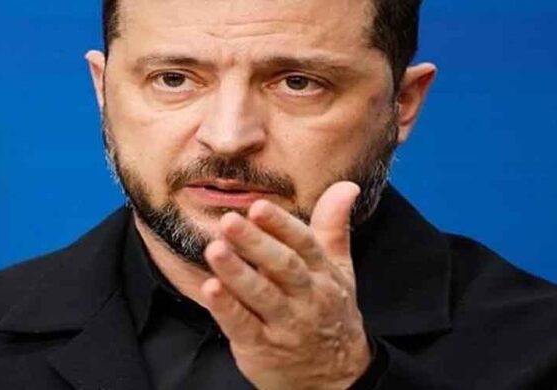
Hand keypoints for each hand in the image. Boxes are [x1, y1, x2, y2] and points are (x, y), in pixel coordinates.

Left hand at [201, 181, 370, 389]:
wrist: (337, 376)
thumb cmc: (330, 311)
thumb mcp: (340, 269)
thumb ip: (334, 226)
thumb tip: (346, 186)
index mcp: (323, 273)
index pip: (304, 244)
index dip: (281, 225)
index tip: (258, 206)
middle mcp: (306, 297)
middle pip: (283, 267)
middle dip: (256, 243)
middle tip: (231, 220)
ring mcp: (284, 324)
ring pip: (261, 295)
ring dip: (237, 272)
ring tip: (215, 249)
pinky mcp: (262, 348)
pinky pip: (244, 327)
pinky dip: (227, 308)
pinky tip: (210, 288)